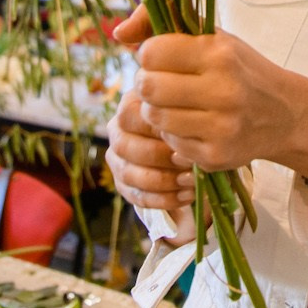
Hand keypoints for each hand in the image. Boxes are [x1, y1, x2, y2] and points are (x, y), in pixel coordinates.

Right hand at [106, 85, 193, 212]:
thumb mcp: (188, 112)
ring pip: (129, 174)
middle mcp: (116, 132)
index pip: (130, 116)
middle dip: (159, 157)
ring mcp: (117, 160)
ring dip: (163, 181)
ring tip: (191, 181)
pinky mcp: (123, 185)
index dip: (156, 128)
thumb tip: (184, 136)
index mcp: (128, 107)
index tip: (185, 136)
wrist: (186, 147)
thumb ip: (181, 118)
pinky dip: (164, 199)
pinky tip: (187, 196)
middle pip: (125, 147)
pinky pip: (137, 197)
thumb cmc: (189, 122)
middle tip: (189, 162)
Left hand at [137, 27, 307, 178]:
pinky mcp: (215, 156)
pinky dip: (173, 133)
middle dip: (148, 83)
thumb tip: (118, 33)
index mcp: (219, 53)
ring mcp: (220, 128)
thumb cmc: (239, 68)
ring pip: (154, 118)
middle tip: (162, 83)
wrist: (284, 114)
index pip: (152, 52)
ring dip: (156, 110)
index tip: (163, 57)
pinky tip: (191, 124)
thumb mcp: (211, 35)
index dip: (150, 54)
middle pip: (148, 88)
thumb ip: (159, 23)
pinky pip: (170, 143)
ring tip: (174, 103)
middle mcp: (223, 91)